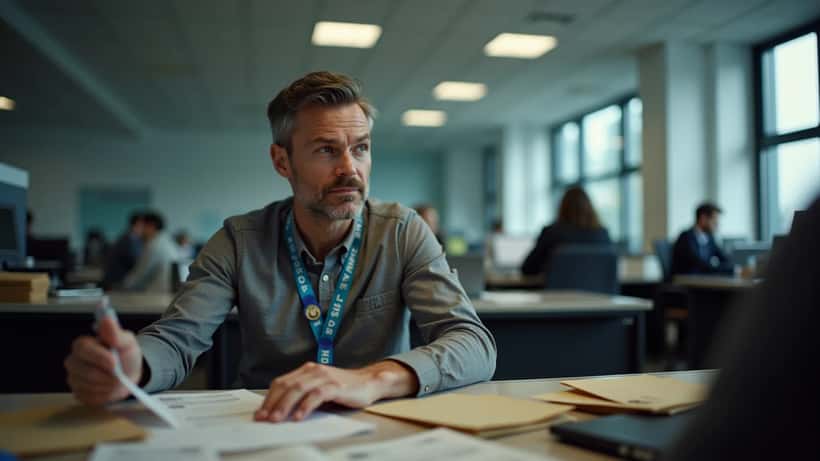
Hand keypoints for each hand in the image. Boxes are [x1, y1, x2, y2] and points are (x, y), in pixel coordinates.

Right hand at [64, 315, 143, 405]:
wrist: (130, 375)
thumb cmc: (126, 355)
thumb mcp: (126, 341)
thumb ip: (115, 332)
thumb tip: (106, 317)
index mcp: (82, 345)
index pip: (83, 350)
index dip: (99, 357)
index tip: (115, 362)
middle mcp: (73, 362)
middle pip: (85, 372)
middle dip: (107, 375)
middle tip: (120, 374)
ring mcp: (73, 379)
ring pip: (88, 387)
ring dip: (108, 385)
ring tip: (117, 380)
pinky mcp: (78, 394)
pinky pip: (90, 398)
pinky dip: (104, 395)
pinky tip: (110, 388)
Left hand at [254, 360, 418, 422]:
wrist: (369, 382)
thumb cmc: (343, 388)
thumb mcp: (319, 388)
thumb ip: (302, 394)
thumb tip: (278, 410)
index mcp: (307, 370)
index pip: (282, 382)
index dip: (269, 398)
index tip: (260, 413)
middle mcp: (314, 370)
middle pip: (287, 385)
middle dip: (273, 403)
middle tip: (264, 419)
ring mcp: (325, 376)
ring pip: (299, 389)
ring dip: (285, 406)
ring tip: (277, 420)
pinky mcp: (336, 385)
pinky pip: (317, 395)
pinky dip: (306, 406)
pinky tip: (299, 416)